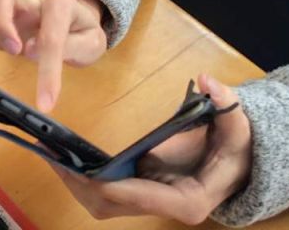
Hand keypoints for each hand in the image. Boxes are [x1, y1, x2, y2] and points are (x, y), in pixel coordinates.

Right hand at [0, 0, 106, 110]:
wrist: (76, 17)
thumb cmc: (81, 32)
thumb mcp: (91, 44)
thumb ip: (70, 47)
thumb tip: (31, 49)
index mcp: (61, 4)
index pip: (51, 35)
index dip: (47, 71)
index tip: (44, 103)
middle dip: (1, 22)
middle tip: (13, 51)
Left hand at [49, 74, 251, 223]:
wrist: (240, 162)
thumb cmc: (237, 147)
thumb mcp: (237, 124)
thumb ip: (226, 103)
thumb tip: (207, 82)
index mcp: (188, 200)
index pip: (144, 199)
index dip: (115, 187)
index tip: (90, 172)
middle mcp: (164, 206)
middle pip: (113, 206)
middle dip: (81, 184)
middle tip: (54, 156)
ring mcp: (148, 201)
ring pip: (102, 202)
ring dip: (74, 181)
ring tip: (48, 151)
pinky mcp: (138, 190)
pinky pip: (104, 189)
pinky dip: (81, 176)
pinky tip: (62, 153)